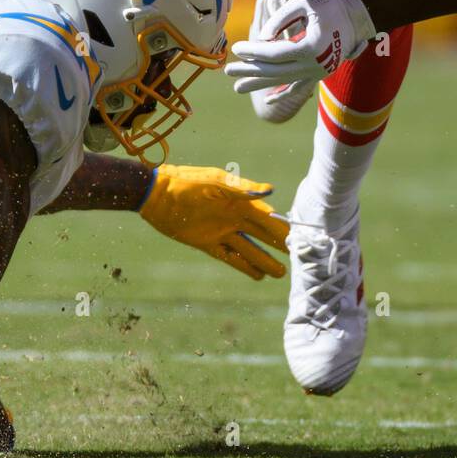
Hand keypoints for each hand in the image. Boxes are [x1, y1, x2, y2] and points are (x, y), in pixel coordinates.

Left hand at [140, 165, 287, 279]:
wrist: (156, 194)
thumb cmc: (187, 182)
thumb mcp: (216, 183)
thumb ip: (243, 189)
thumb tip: (271, 190)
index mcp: (239, 201)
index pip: (268, 218)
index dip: (283, 228)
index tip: (300, 239)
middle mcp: (233, 217)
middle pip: (262, 235)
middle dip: (279, 246)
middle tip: (298, 259)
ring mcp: (220, 231)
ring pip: (248, 249)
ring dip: (264, 260)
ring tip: (280, 273)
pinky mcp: (206, 243)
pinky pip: (229, 256)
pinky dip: (243, 265)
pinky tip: (257, 274)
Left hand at [225, 0, 374, 92]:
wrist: (362, 15)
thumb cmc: (333, 3)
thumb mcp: (305, 2)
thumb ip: (281, 19)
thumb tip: (262, 38)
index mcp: (310, 47)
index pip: (273, 53)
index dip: (253, 51)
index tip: (235, 47)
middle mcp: (314, 65)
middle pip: (274, 71)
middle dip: (249, 71)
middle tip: (227, 70)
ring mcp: (318, 72)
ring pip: (283, 81)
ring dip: (259, 83)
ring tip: (237, 87)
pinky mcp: (321, 73)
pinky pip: (300, 87)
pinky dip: (284, 93)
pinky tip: (269, 100)